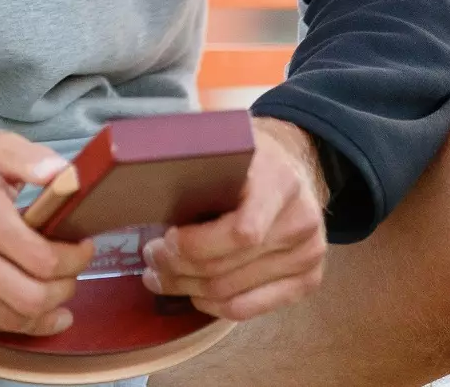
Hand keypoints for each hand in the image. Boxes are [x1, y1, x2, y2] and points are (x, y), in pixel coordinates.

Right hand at [0, 129, 96, 334]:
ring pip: (4, 319)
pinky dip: (7, 318)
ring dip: (40, 312)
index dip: (74, 261)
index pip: (41, 259)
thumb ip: (31, 158)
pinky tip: (22, 306)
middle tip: (71, 277)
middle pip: (27, 299)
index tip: (83, 249)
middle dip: (62, 292)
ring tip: (54, 295)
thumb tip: (65, 177)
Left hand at [143, 117, 327, 320]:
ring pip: (230, 293)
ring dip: (186, 288)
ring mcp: (308, 254)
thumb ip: (196, 152)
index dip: (195, 244)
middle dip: (177, 267)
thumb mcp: (226, 140)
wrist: (295, 167)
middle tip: (150, 258)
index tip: (165, 237)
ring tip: (160, 276)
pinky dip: (212, 305)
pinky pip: (248, 310)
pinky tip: (192, 292)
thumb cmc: (249, 158)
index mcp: (280, 180)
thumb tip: (142, 162)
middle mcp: (301, 221)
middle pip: (226, 267)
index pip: (242, 231)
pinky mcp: (308, 280)